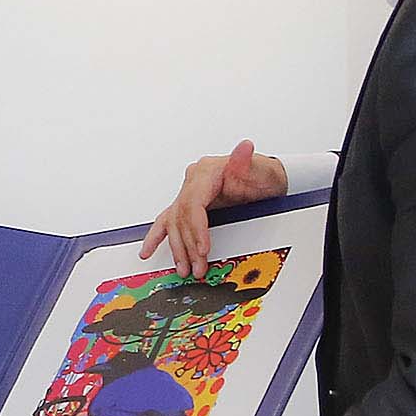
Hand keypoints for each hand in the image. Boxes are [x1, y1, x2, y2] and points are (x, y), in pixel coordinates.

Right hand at [140, 140, 287, 277]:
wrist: (267, 180)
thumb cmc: (263, 175)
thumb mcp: (260, 169)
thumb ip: (246, 161)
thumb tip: (243, 148)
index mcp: (205, 171)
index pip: (193, 203)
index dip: (196, 228)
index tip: (202, 248)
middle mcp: (194, 181)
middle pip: (182, 217)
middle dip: (188, 245)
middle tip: (197, 265)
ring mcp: (190, 193)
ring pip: (174, 223)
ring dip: (177, 248)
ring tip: (184, 267)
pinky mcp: (190, 204)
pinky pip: (169, 221)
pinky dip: (158, 236)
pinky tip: (148, 250)